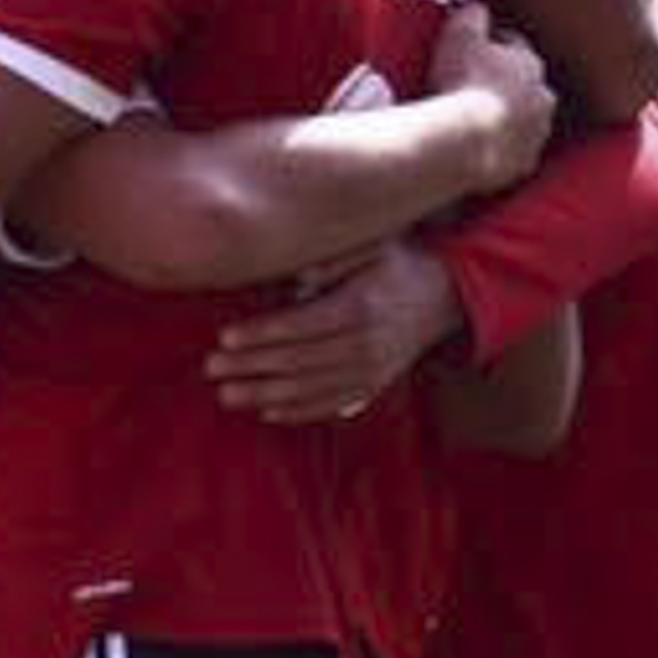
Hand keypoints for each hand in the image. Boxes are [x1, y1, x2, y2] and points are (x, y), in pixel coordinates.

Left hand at [211, 244, 466, 425]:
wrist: (446, 297)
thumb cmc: (399, 263)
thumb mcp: (374, 245)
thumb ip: (334, 259)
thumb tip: (297, 280)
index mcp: (360, 307)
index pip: (299, 326)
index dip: (260, 334)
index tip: (224, 337)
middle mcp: (365, 345)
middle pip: (297, 361)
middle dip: (250, 367)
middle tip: (211, 368)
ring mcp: (370, 372)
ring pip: (308, 390)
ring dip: (263, 394)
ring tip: (227, 395)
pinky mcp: (373, 387)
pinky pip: (330, 405)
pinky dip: (297, 412)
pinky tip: (265, 412)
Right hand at [422, 3, 553, 189]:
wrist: (465, 140)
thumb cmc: (463, 82)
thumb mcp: (461, 33)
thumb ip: (473, 15)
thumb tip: (477, 9)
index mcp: (530, 64)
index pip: (515, 48)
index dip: (494, 46)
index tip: (478, 48)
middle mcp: (543, 99)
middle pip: (526, 87)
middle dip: (507, 85)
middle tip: (477, 86)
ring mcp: (536, 135)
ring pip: (524, 122)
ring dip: (506, 120)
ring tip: (477, 121)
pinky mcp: (524, 164)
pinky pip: (513, 153)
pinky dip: (499, 149)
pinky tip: (478, 147)